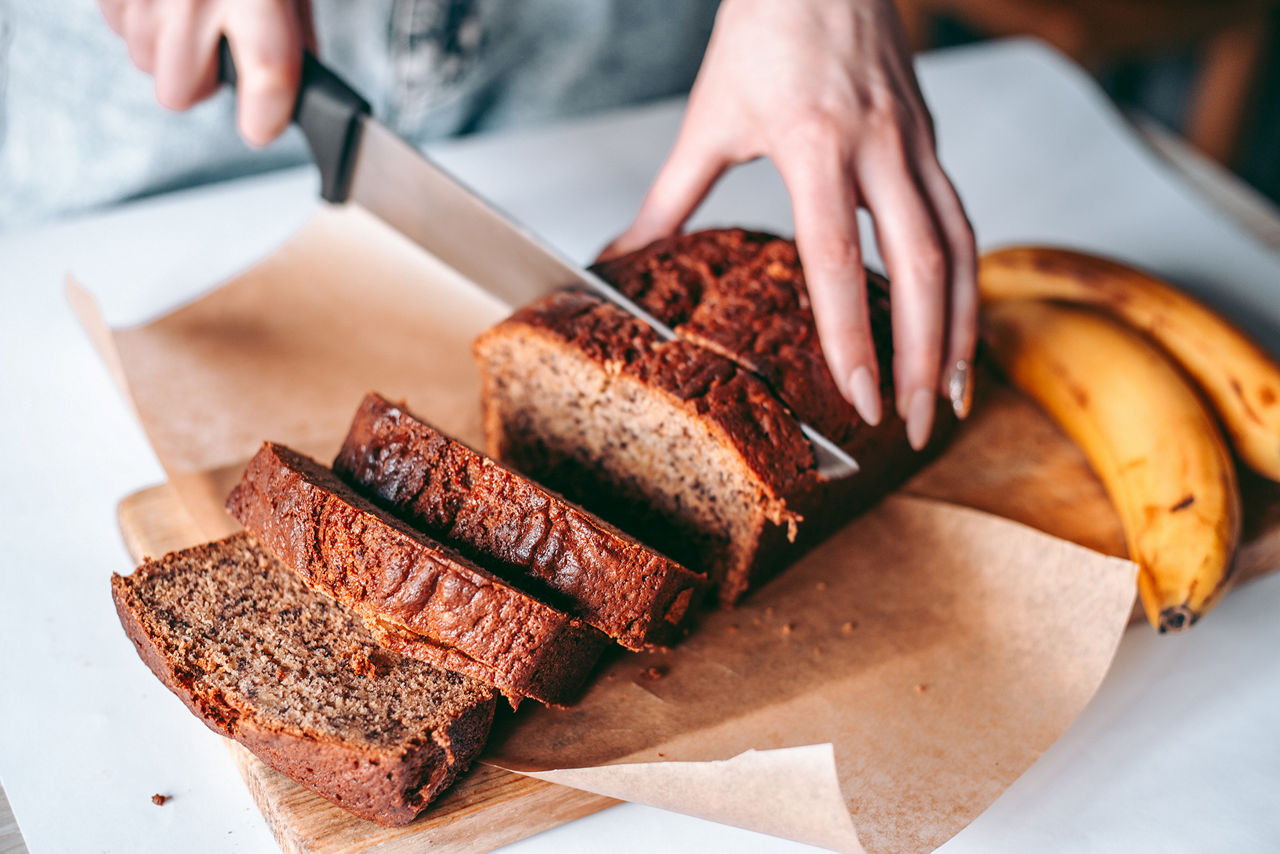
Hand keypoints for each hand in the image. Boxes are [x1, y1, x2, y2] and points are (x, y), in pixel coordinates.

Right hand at [99, 0, 313, 145]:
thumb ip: (294, 35)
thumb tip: (296, 92)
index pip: (267, 72)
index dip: (266, 114)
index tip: (261, 130)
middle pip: (181, 92)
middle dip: (201, 84)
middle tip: (218, 54)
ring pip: (146, 67)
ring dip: (168, 52)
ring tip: (189, 16)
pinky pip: (118, 29)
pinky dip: (139, 21)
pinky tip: (164, 0)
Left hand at [601, 0, 976, 449]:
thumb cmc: (763, 30)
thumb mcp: (709, 119)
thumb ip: (670, 200)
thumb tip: (620, 258)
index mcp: (816, 144)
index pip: (840, 260)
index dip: (853, 337)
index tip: (859, 399)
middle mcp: (880, 148)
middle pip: (922, 268)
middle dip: (921, 357)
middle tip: (916, 424)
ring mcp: (917, 143)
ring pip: (960, 250)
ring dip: (962, 329)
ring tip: (950, 394)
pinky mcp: (932, 141)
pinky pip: (961, 221)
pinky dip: (966, 281)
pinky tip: (958, 324)